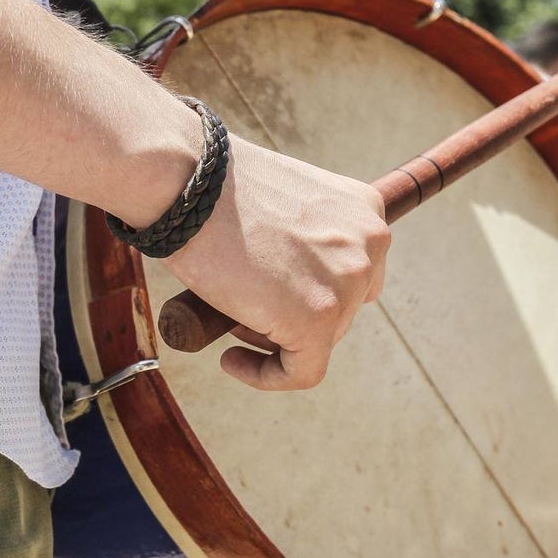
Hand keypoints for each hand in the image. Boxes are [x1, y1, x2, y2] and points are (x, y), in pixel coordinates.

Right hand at [162, 135, 390, 390]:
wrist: (187, 181)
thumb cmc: (216, 188)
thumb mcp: (284, 201)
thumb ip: (305, 235)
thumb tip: (291, 279)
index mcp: (365, 211)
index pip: (353, 273)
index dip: (311, 290)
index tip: (270, 292)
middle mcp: (370, 244)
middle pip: (341, 310)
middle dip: (293, 316)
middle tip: (243, 306)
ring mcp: (346, 284)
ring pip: (319, 341)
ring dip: (275, 339)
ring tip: (232, 319)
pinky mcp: (316, 321)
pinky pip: (299, 372)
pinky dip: (265, 375)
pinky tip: (232, 361)